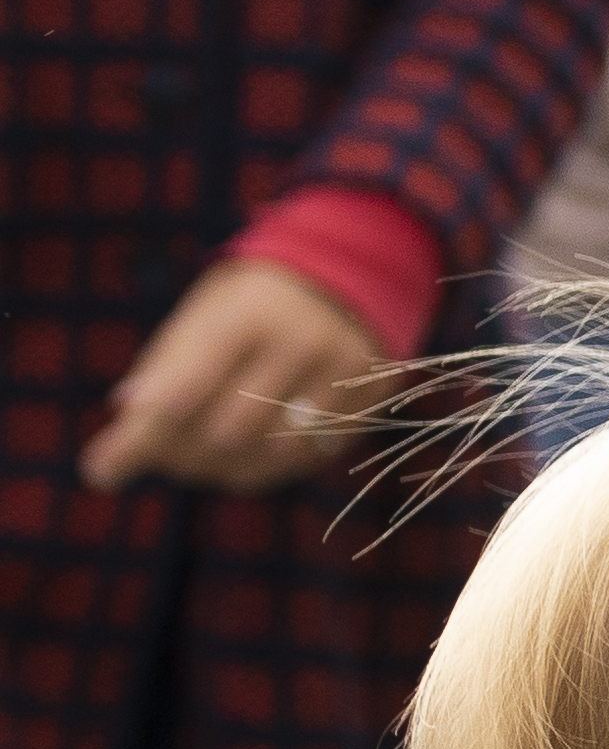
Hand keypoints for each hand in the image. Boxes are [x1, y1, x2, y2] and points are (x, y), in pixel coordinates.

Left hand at [84, 259, 388, 490]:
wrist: (350, 277)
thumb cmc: (253, 302)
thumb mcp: (205, 314)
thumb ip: (168, 363)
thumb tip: (129, 412)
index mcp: (249, 315)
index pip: (184, 392)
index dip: (140, 437)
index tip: (101, 471)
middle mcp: (301, 345)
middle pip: (224, 433)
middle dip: (176, 456)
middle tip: (152, 458)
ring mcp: (341, 378)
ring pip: (267, 454)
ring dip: (216, 470)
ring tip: (190, 463)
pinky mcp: (366, 403)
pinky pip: (304, 458)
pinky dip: (261, 469)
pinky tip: (236, 462)